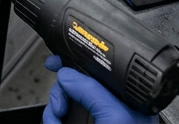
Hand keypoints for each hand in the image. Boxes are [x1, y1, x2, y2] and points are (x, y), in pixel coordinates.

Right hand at [43, 56, 157, 123]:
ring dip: (53, 110)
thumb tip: (67, 74)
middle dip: (60, 91)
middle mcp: (110, 110)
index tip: (60, 60)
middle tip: (59, 102)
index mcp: (127, 102)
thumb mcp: (114, 115)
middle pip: (76, 84)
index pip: (101, 72)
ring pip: (63, 101)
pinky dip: (52, 120)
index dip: (79, 62)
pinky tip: (56, 123)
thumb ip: (92, 90)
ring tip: (57, 121)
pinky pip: (58, 117)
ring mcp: (94, 121)